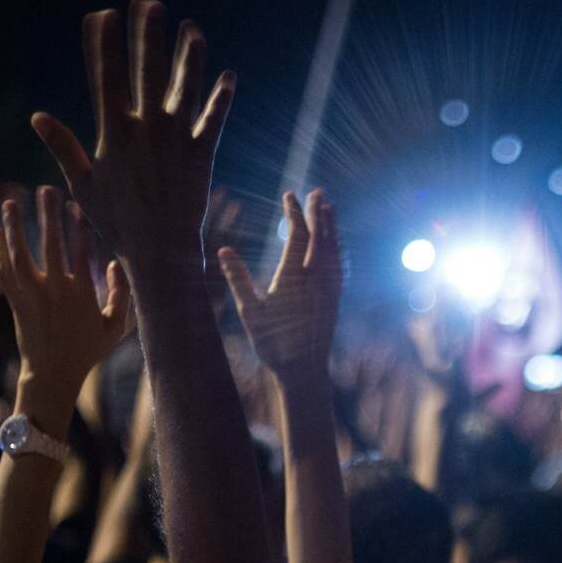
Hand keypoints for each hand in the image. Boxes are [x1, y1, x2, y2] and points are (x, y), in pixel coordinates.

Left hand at [0, 185, 131, 412]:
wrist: (52, 375)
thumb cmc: (87, 351)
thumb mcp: (116, 328)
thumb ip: (121, 295)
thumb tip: (112, 264)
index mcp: (81, 294)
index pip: (80, 251)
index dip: (78, 226)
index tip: (76, 206)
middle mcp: (55, 291)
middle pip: (50, 244)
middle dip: (48, 215)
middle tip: (46, 189)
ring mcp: (32, 296)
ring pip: (19, 254)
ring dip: (14, 226)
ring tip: (10, 202)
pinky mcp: (15, 303)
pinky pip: (3, 272)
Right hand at [31, 0, 234, 280]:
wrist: (160, 253)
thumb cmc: (118, 223)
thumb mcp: (82, 185)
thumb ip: (63, 147)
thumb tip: (37, 116)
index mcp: (114, 134)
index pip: (105, 78)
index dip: (102, 44)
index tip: (100, 15)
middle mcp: (146, 130)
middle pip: (146, 72)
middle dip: (147, 36)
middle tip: (149, 3)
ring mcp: (176, 141)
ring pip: (185, 89)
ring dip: (189, 57)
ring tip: (192, 28)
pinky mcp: (202, 155)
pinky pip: (213, 120)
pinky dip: (221, 99)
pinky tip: (229, 76)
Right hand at [218, 189, 340, 386]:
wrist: (304, 371)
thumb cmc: (272, 344)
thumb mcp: (249, 313)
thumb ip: (238, 279)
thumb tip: (223, 250)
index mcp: (293, 279)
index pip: (296, 236)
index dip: (294, 213)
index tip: (289, 195)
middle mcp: (316, 280)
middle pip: (319, 237)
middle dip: (317, 212)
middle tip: (317, 191)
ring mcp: (328, 289)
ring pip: (333, 250)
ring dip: (331, 227)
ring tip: (329, 208)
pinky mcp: (335, 298)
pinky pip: (338, 266)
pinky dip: (336, 248)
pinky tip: (335, 243)